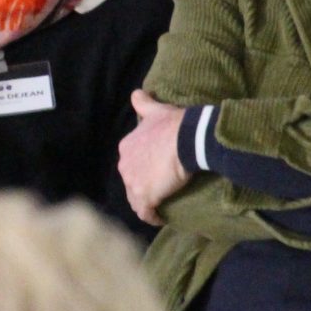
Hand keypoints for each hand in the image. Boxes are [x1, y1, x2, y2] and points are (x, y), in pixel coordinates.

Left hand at [117, 90, 191, 225]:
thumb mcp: (156, 110)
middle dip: (142, 188)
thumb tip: (136, 92)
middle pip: (131, 182)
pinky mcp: (145, 198)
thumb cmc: (173, 125)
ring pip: (136, 199)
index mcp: (126, 147)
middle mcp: (124, 166)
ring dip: (146, 204)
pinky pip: (144, 213)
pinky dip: (151, 217)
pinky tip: (160, 218)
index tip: (155, 173)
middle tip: (159, 189)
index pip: (131, 164)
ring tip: (159, 205)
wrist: (186, 139)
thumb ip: (143, 102)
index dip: (142, 170)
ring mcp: (132, 183)